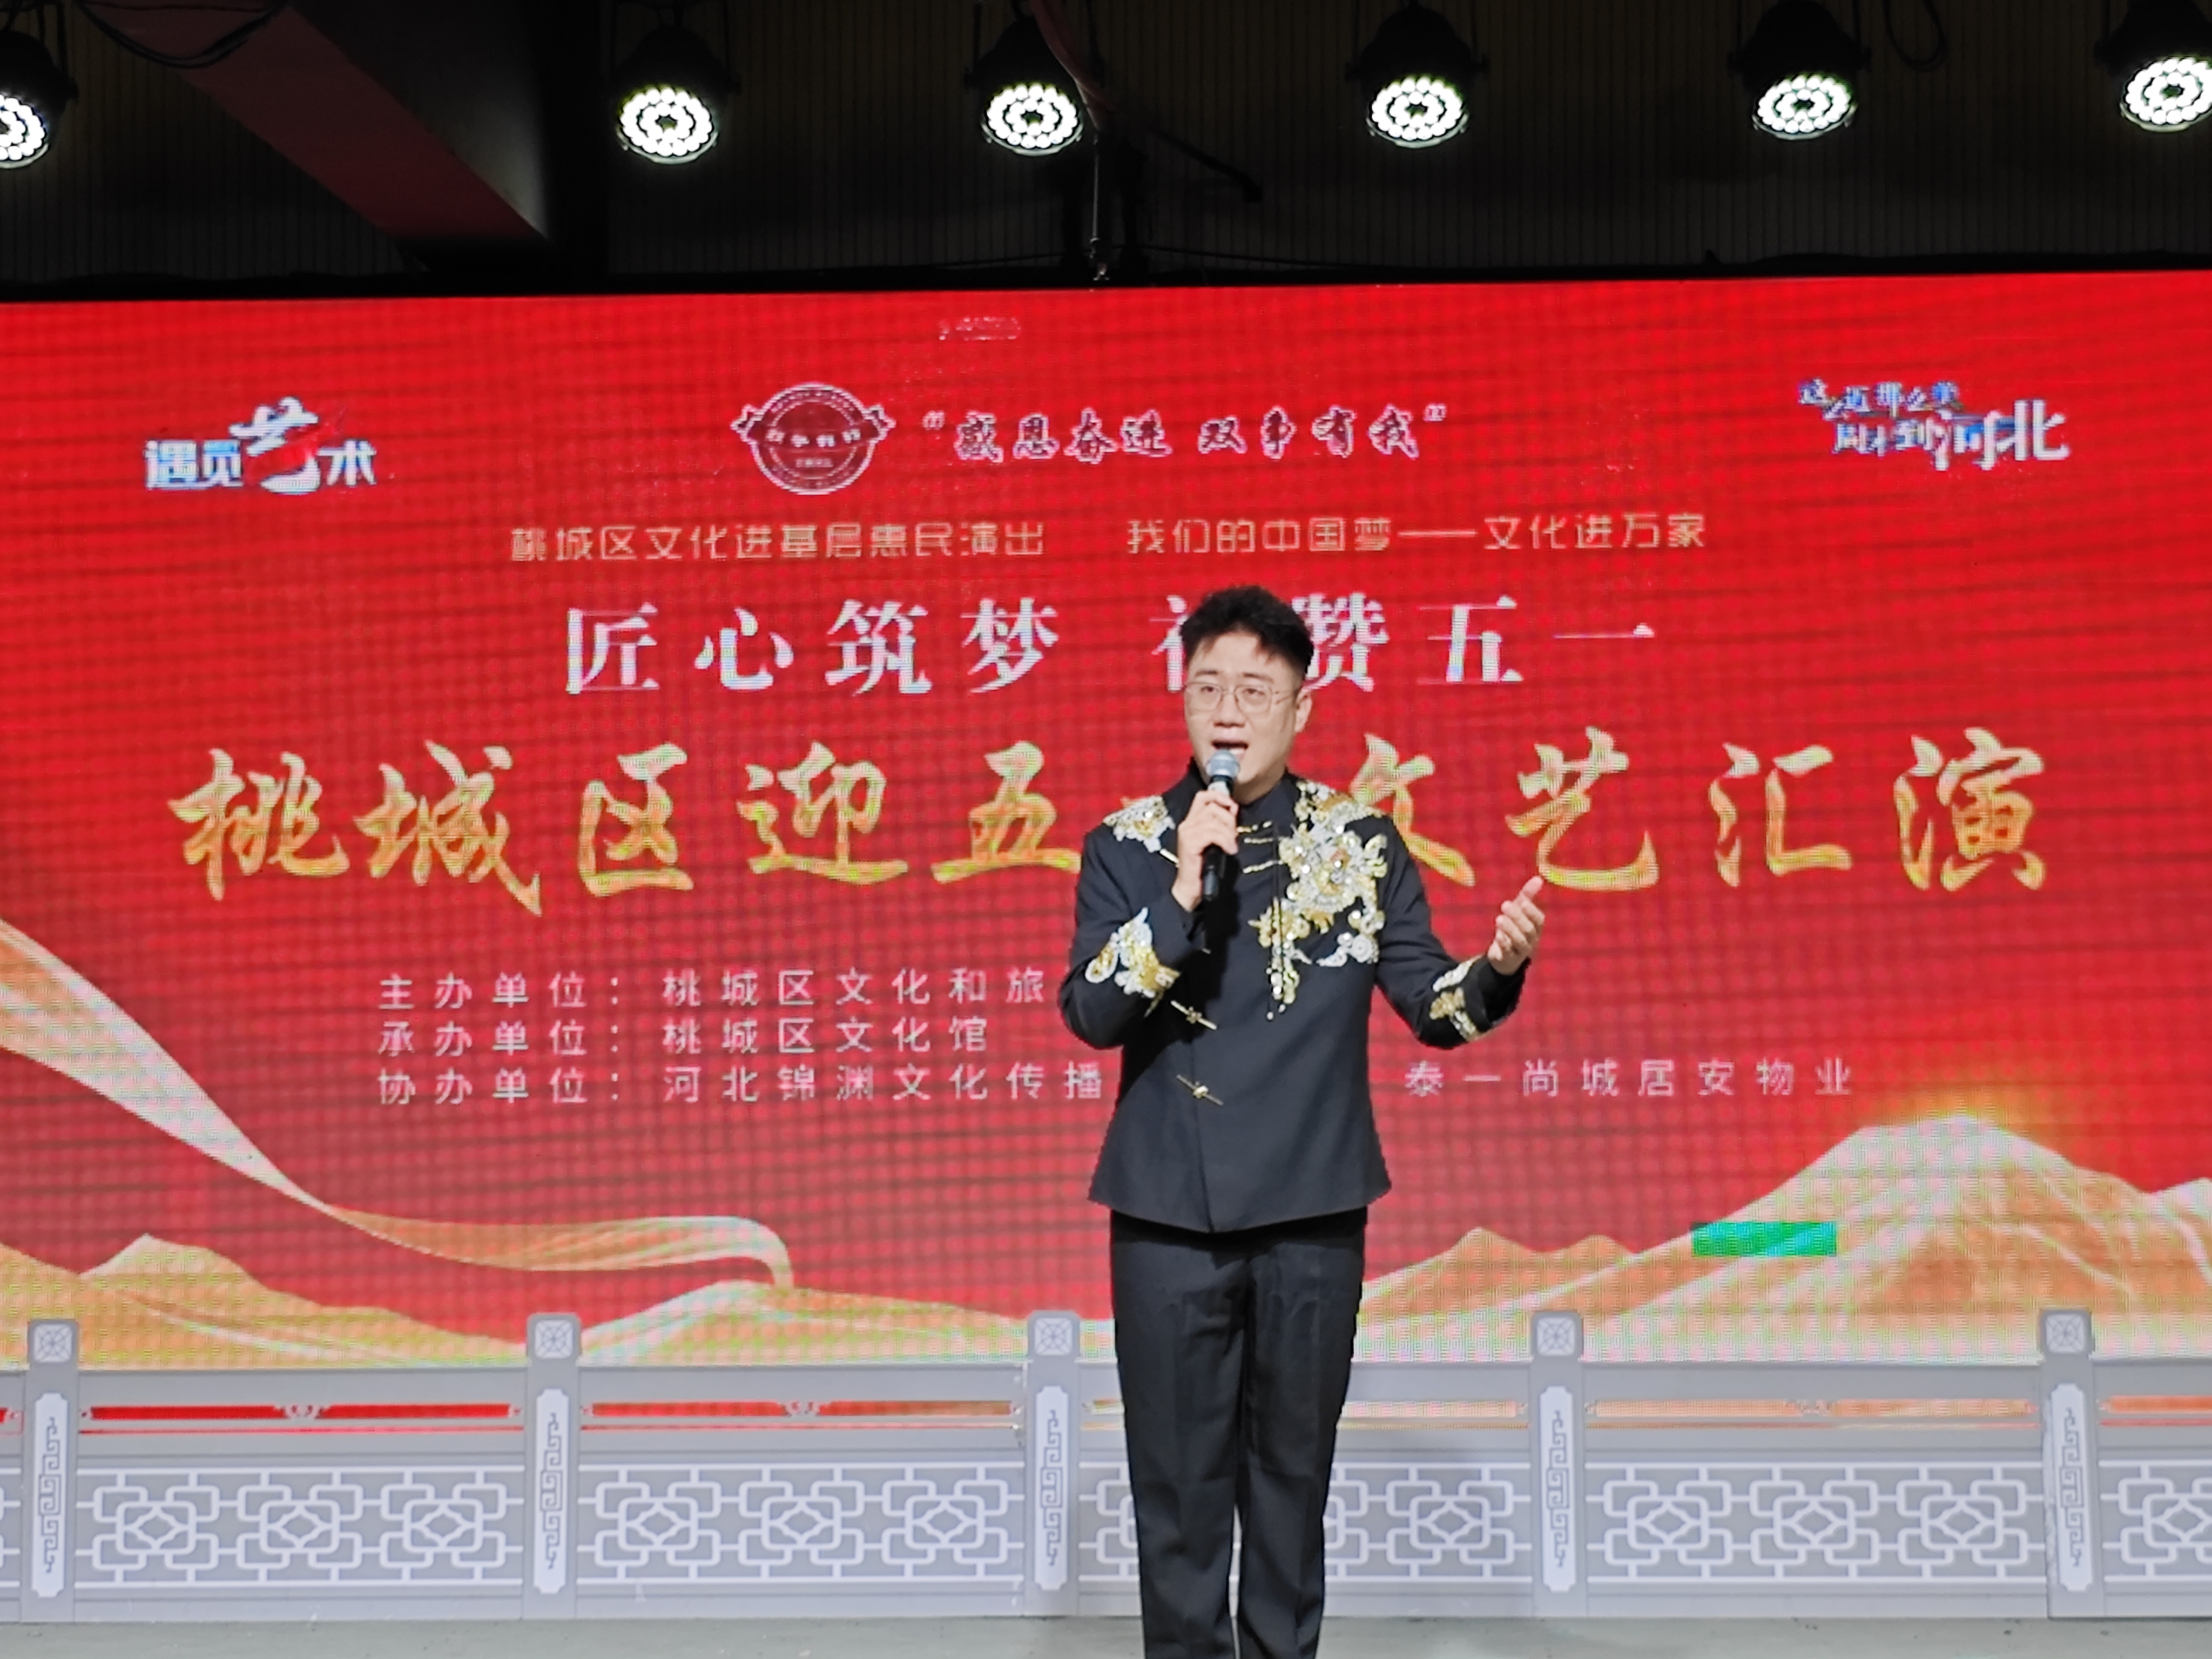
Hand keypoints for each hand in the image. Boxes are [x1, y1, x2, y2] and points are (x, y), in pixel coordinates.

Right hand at [1170, 789, 1239, 913]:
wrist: (1190, 887)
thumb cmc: (1204, 865)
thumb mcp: (1215, 840)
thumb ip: (1221, 824)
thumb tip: (1233, 808)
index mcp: (1191, 821)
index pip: (1203, 796)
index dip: (1219, 796)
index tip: (1232, 807)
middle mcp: (1186, 824)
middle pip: (1212, 808)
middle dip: (1229, 819)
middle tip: (1234, 836)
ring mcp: (1186, 833)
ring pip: (1214, 821)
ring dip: (1228, 833)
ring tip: (1232, 846)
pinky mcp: (1189, 844)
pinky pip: (1213, 834)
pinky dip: (1225, 841)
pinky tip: (1229, 851)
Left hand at [1486, 876, 1545, 971]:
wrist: (1504, 956)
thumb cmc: (1514, 928)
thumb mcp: (1519, 911)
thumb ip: (1528, 895)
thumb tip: (1538, 878)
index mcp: (1536, 927)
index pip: (1538, 920)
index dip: (1531, 911)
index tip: (1521, 901)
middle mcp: (1532, 940)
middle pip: (1528, 929)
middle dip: (1517, 917)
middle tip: (1504, 905)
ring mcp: (1521, 951)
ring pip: (1520, 941)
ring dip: (1510, 929)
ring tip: (1499, 918)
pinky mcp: (1509, 959)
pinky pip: (1509, 953)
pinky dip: (1504, 944)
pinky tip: (1498, 936)